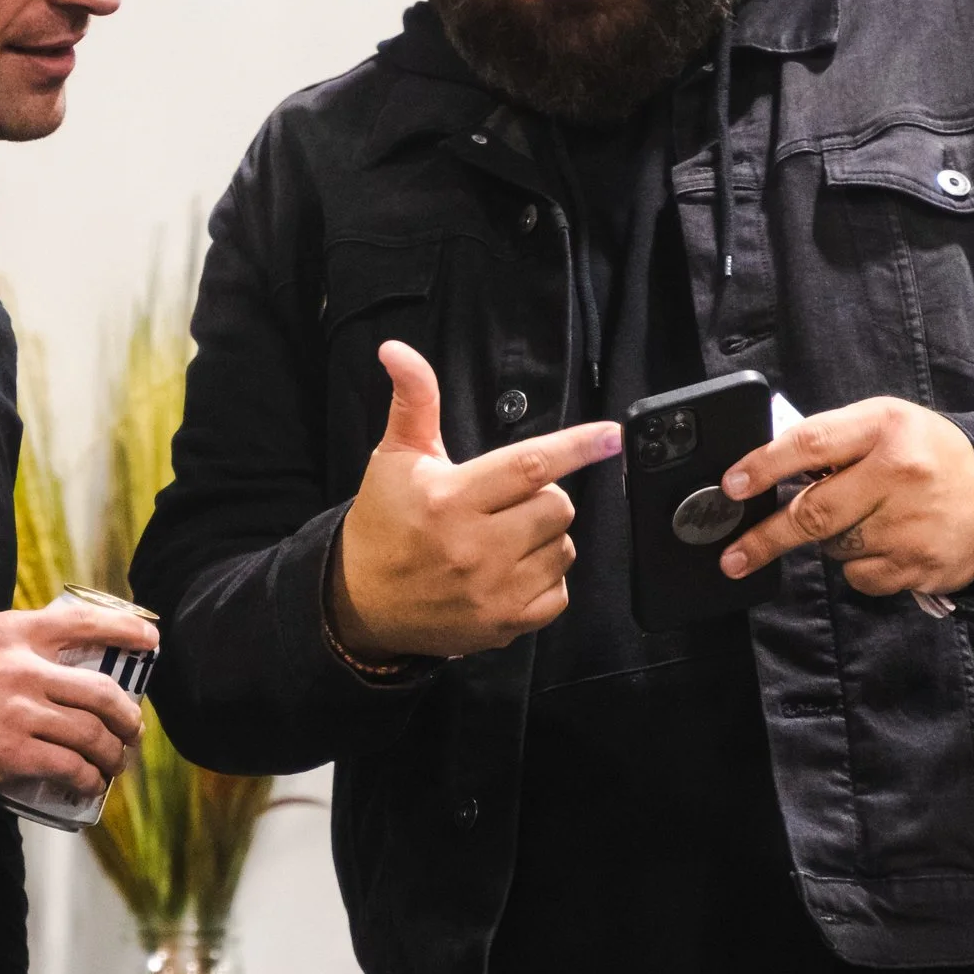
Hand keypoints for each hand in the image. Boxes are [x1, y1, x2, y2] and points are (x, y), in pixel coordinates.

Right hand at [0, 603, 150, 790]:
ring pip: (91, 735)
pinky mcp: (12, 753)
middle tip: (134, 729)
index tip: (150, 641)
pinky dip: (87, 778)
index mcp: (17, 633)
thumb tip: (57, 655)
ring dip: (113, 754)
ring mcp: (22, 714)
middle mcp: (26, 670)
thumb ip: (18, 642)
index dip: (126, 630)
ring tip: (115, 762)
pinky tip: (89, 783)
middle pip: (102, 692)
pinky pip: (68, 768)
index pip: (85, 623)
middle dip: (129, 716)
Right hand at [329, 341, 622, 659]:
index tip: (612, 436)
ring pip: (564, 548)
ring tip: (505, 539)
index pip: (528, 466)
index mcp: (450, 498)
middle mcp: (475, 547)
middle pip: (557, 507)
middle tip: (507, 503)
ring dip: (545, 538)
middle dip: (542, 498)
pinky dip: (544, 578)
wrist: (361, 603)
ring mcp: (493, 590)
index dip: (576, 447)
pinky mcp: (505, 624)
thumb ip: (413, 400)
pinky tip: (510, 572)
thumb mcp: (396, 457)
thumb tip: (396, 349)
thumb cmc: (385, 521)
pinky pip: (560, 592)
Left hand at [717, 397, 973, 597]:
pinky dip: (858, 567)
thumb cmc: (931, 456)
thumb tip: (767, 468)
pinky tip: (883, 545)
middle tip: (734, 555)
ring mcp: (910, 526)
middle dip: (765, 536)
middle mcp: (899, 475)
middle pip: (813, 512)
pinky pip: (859, 577)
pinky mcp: (918, 566)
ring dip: (828, 541)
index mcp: (886, 428)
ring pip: (833, 547)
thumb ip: (833, 439)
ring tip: (859, 520)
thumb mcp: (887, 424)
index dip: (764, 466)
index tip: (732, 486)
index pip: (811, 444)